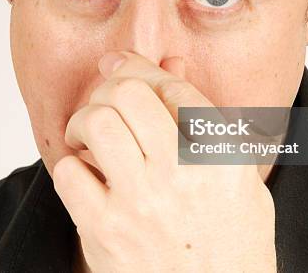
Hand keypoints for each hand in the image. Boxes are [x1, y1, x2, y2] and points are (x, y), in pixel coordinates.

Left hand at [53, 51, 276, 271]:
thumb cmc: (231, 242)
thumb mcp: (238, 177)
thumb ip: (204, 120)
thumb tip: (169, 66)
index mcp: (222, 158)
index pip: (173, 88)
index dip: (142, 68)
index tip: (123, 65)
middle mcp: (181, 175)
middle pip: (128, 94)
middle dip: (111, 86)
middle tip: (107, 100)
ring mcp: (140, 204)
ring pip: (96, 123)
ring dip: (85, 119)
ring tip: (90, 135)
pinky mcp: (105, 232)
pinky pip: (69, 173)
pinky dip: (73, 165)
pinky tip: (88, 175)